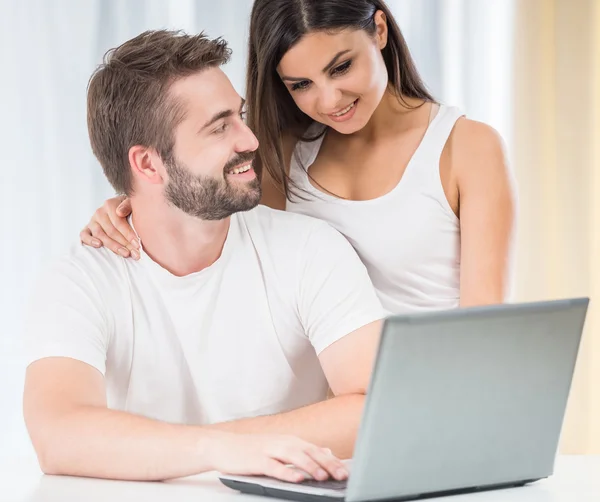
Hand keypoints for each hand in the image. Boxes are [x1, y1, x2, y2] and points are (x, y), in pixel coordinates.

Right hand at [80, 196, 139, 259]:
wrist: (118, 207)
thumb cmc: (127, 208)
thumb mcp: (131, 203)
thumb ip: (127, 206)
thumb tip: (119, 212)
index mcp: (110, 205)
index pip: (119, 222)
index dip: (128, 234)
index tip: (137, 244)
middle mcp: (99, 212)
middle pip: (111, 231)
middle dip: (125, 243)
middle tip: (135, 253)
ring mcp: (92, 221)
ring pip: (100, 235)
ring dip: (113, 246)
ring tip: (125, 253)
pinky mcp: (86, 229)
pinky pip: (84, 235)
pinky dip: (90, 241)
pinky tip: (98, 245)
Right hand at [210, 433, 348, 482]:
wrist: (223, 446)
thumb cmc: (252, 449)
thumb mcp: (280, 446)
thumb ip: (303, 450)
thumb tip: (325, 451)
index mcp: (291, 440)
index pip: (316, 450)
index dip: (332, 461)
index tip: (346, 471)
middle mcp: (283, 442)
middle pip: (309, 452)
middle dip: (327, 464)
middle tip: (342, 475)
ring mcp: (270, 450)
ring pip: (295, 457)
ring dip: (311, 467)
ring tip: (324, 476)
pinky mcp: (257, 460)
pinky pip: (275, 467)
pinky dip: (287, 472)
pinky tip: (297, 478)